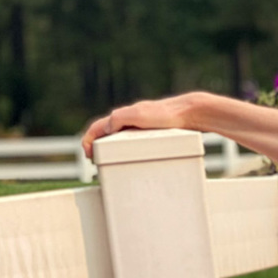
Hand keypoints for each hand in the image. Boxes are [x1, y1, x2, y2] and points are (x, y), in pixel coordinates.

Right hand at [82, 93, 200, 157]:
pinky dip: (124, 150)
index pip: (97, 128)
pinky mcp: (150, 134)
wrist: (189, 114)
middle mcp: (128, 121)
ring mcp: (139, 128)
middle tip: (95, 162)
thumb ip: (119, 119)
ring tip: (108, 162)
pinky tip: (130, 159)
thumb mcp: (138, 115)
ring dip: (109, 149)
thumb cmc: (166, 115)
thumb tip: (105, 129)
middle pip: (105, 133)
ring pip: (118, 138)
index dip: (88, 141)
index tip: (88, 155)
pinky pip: (132, 142)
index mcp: (121, 116)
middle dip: (96, 147)